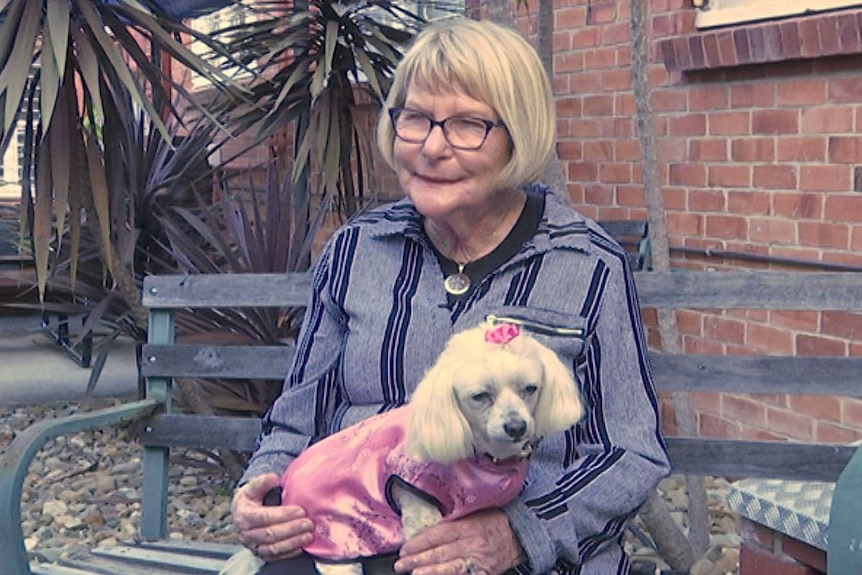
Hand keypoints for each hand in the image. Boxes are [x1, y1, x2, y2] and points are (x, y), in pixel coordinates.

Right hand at [230, 473, 313, 562]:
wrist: (241, 514)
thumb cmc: (251, 499)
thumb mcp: (252, 488)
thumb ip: (261, 482)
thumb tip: (272, 477)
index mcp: (244, 516)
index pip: (264, 517)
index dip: (283, 515)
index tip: (300, 510)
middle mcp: (246, 534)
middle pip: (270, 534)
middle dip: (291, 529)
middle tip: (308, 523)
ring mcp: (253, 546)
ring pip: (273, 548)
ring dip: (293, 542)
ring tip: (309, 535)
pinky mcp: (260, 554)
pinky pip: (275, 557)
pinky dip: (289, 552)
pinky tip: (301, 545)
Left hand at [393, 509, 524, 574]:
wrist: (519, 535)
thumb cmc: (494, 521)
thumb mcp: (474, 514)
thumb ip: (453, 521)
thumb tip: (427, 530)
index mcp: (468, 526)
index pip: (438, 534)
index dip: (420, 542)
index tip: (405, 548)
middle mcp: (472, 544)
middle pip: (440, 553)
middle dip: (418, 559)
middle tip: (401, 564)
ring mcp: (479, 561)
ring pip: (451, 568)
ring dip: (430, 571)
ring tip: (415, 574)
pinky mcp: (485, 573)